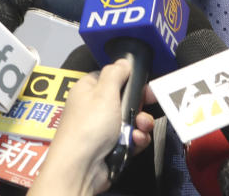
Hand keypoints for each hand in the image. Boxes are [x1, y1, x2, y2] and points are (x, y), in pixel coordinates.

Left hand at [28, 58, 154, 195]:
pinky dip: (136, 139)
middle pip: (126, 99)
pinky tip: (135, 142)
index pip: (112, 77)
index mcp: (89, 90)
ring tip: (140, 128)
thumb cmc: (89, 126)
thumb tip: (123, 61)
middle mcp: (95, 108)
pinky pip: (131, 138)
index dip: (128, 80)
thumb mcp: (104, 92)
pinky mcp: (111, 146)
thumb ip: (116, 73)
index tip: (143, 84)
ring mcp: (103, 128)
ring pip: (132, 120)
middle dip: (140, 105)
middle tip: (147, 107)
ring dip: (141, 124)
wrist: (81, 168)